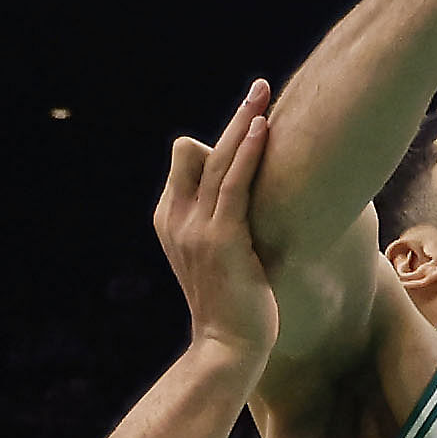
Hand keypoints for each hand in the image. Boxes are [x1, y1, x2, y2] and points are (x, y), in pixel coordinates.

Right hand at [155, 82, 279, 374]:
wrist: (226, 349)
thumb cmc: (233, 307)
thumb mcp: (224, 260)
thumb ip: (225, 226)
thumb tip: (247, 207)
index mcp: (171, 219)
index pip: (187, 161)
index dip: (219, 143)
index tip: (254, 121)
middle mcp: (176, 218)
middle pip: (197, 151)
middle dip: (235, 118)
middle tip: (261, 88)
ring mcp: (195, 228)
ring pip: (216, 160)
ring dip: (242, 123)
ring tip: (265, 94)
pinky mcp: (221, 238)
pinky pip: (233, 183)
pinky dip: (246, 153)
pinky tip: (264, 129)